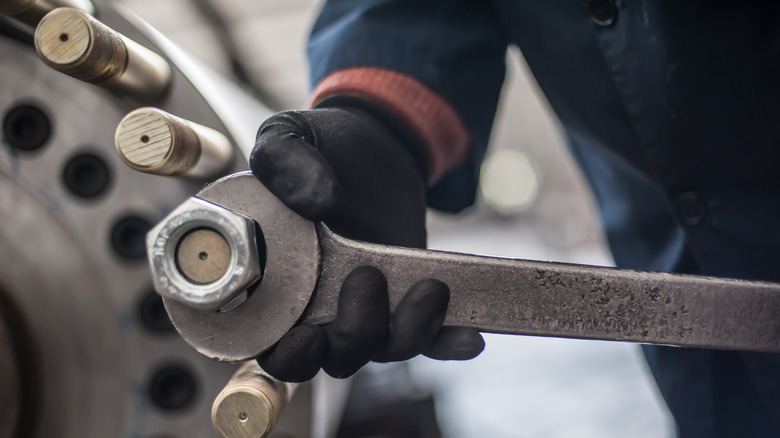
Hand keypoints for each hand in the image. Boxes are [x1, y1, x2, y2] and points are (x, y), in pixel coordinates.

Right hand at [250, 97, 483, 381]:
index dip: (290, 354)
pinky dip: (448, 343)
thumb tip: (315, 203)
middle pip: (334, 357)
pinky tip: (469, 337)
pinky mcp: (404, 300)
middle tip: (367, 278)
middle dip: (355, 336)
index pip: (273, 347)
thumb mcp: (288, 137)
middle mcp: (317, 305)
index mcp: (275, 283)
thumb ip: (282, 161)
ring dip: (409, 333)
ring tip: (430, 288)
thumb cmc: (320, 146)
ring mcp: (364, 306)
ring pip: (384, 350)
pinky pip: (428, 339)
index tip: (310, 332)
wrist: (374, 142)